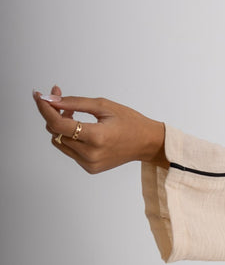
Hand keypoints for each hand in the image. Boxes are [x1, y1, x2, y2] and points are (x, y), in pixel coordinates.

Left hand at [33, 85, 167, 173]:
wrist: (146, 143)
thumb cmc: (130, 122)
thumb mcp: (104, 106)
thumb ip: (74, 103)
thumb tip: (50, 100)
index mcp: (96, 137)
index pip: (58, 124)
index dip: (45, 108)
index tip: (39, 96)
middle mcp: (90, 154)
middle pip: (55, 132)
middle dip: (54, 113)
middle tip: (62, 100)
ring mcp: (89, 164)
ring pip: (58, 141)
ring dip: (61, 127)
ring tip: (75, 116)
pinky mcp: (89, 168)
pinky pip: (68, 150)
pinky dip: (70, 137)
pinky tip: (82, 130)